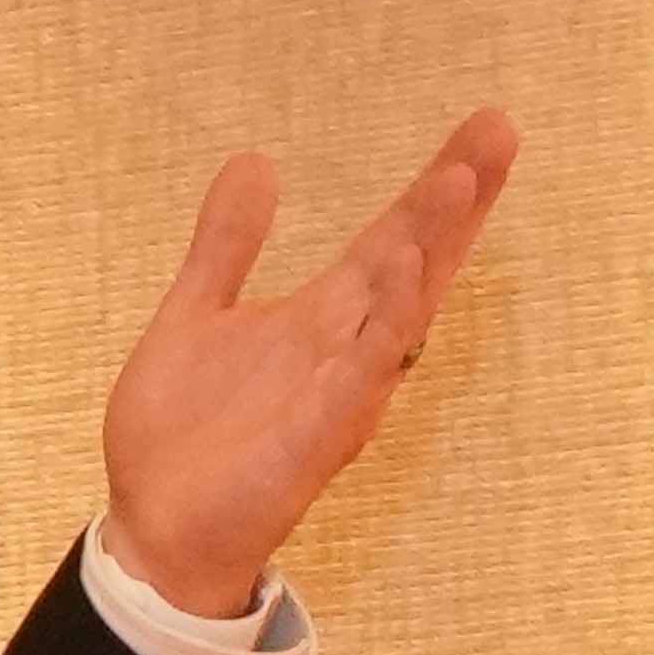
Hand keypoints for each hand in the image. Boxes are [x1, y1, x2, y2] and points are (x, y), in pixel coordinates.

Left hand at [101, 107, 519, 614]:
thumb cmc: (186, 436)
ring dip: (428, 248)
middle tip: (500, 130)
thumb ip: (228, 244)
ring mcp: (337, 396)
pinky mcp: (315, 439)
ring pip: (399, 314)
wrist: (152, 527)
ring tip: (459, 179)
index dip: (435, 189)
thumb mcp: (197, 314)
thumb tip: (256, 161)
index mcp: (321, 321)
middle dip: (455, 202)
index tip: (483, 127)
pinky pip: (358, 377)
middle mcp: (344, 354)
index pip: (392, 241)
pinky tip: (401, 271)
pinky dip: (383, 326)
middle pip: (414, 264)